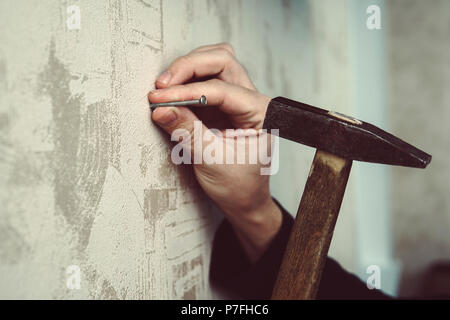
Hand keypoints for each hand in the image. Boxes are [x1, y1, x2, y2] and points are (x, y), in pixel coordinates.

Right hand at [148, 43, 281, 261]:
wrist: (244, 201)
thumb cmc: (238, 186)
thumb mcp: (211, 161)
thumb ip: (187, 132)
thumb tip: (161, 108)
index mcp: (261, 114)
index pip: (222, 90)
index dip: (188, 91)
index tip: (160, 98)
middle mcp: (253, 100)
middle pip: (222, 61)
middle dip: (189, 67)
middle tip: (162, 86)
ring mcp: (239, 99)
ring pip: (214, 63)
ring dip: (188, 69)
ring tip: (164, 89)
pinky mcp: (223, 105)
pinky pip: (205, 80)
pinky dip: (186, 81)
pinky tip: (171, 94)